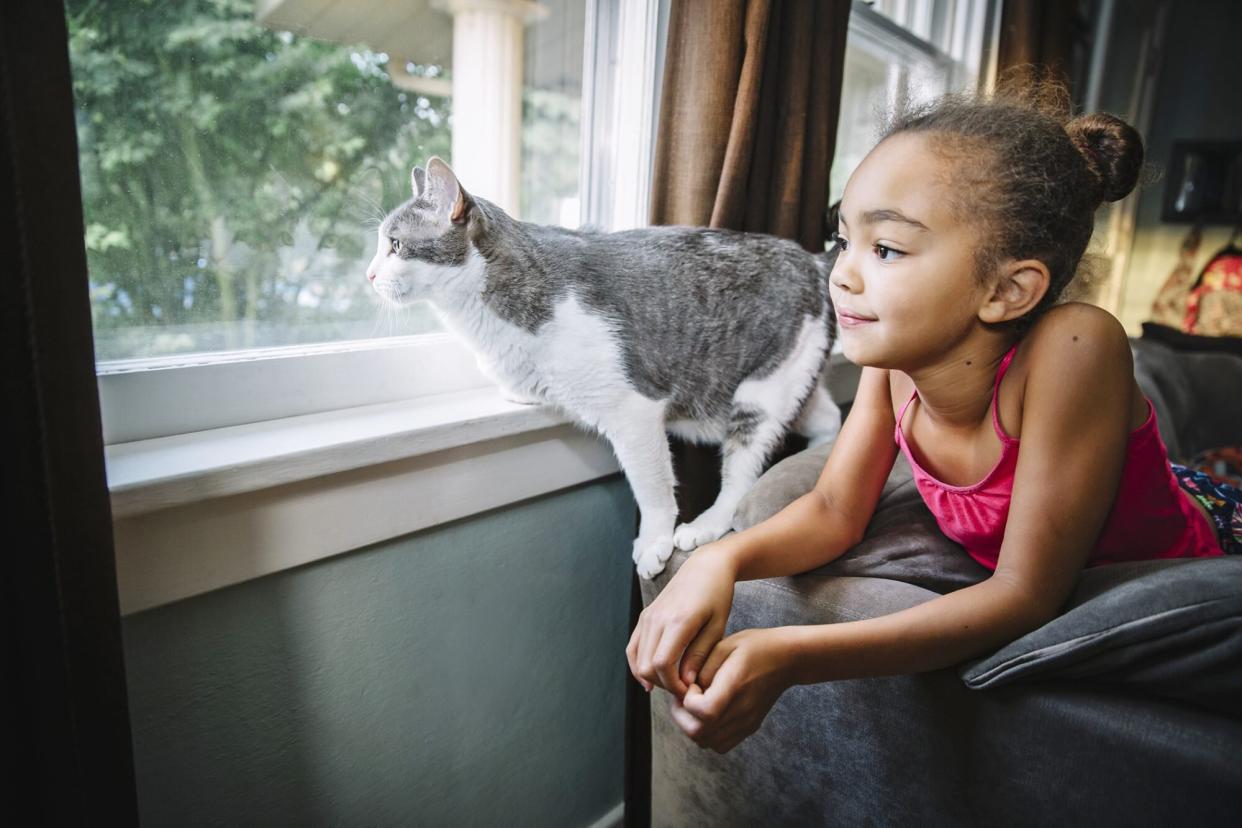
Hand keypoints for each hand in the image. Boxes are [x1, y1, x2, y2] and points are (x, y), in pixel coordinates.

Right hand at [626, 544, 737, 696]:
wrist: (705, 566)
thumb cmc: (717, 595)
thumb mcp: (717, 626)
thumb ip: (699, 655)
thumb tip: (685, 681)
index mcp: (678, 621)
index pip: (662, 665)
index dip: (673, 685)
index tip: (689, 691)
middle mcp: (657, 618)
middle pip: (646, 666)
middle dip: (664, 684)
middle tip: (684, 689)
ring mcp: (647, 616)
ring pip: (637, 659)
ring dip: (653, 676)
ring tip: (673, 682)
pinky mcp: (644, 616)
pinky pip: (633, 647)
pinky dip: (639, 665)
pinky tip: (651, 679)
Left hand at [668, 627, 797, 753]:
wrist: (787, 659)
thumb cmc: (755, 647)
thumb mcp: (725, 644)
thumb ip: (701, 664)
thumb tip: (684, 686)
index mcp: (736, 684)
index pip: (705, 711)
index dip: (688, 700)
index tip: (692, 684)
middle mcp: (742, 710)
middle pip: (699, 733)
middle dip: (682, 715)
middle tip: (686, 695)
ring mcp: (746, 723)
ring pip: (706, 742)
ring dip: (693, 725)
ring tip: (697, 703)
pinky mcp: (748, 728)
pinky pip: (719, 745)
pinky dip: (707, 733)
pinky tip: (709, 712)